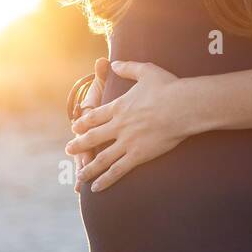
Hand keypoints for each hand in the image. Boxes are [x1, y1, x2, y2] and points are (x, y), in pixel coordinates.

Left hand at [65, 60, 196, 192]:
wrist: (182, 106)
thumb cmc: (168, 87)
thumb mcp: (146, 71)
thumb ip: (128, 67)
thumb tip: (113, 63)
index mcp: (119, 107)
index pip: (95, 116)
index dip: (83, 123)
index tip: (75, 128)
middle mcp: (118, 125)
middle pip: (93, 137)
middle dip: (79, 144)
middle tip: (68, 150)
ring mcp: (127, 142)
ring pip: (102, 158)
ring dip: (88, 167)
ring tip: (79, 175)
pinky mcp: (138, 155)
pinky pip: (117, 170)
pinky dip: (105, 179)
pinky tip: (96, 188)